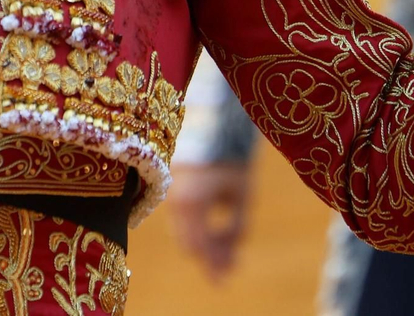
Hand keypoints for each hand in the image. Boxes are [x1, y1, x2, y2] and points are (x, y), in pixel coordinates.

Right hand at [168, 162, 251, 281]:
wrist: (213, 136)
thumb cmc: (233, 167)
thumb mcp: (242, 199)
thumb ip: (236, 229)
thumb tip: (230, 262)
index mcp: (194, 202)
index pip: (201, 243)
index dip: (213, 262)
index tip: (226, 277)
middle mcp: (178, 203)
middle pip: (189, 244)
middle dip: (208, 259)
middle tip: (227, 273)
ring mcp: (172, 200)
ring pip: (183, 237)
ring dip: (202, 250)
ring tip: (225, 260)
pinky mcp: (173, 198)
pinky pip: (182, 225)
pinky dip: (196, 236)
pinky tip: (214, 242)